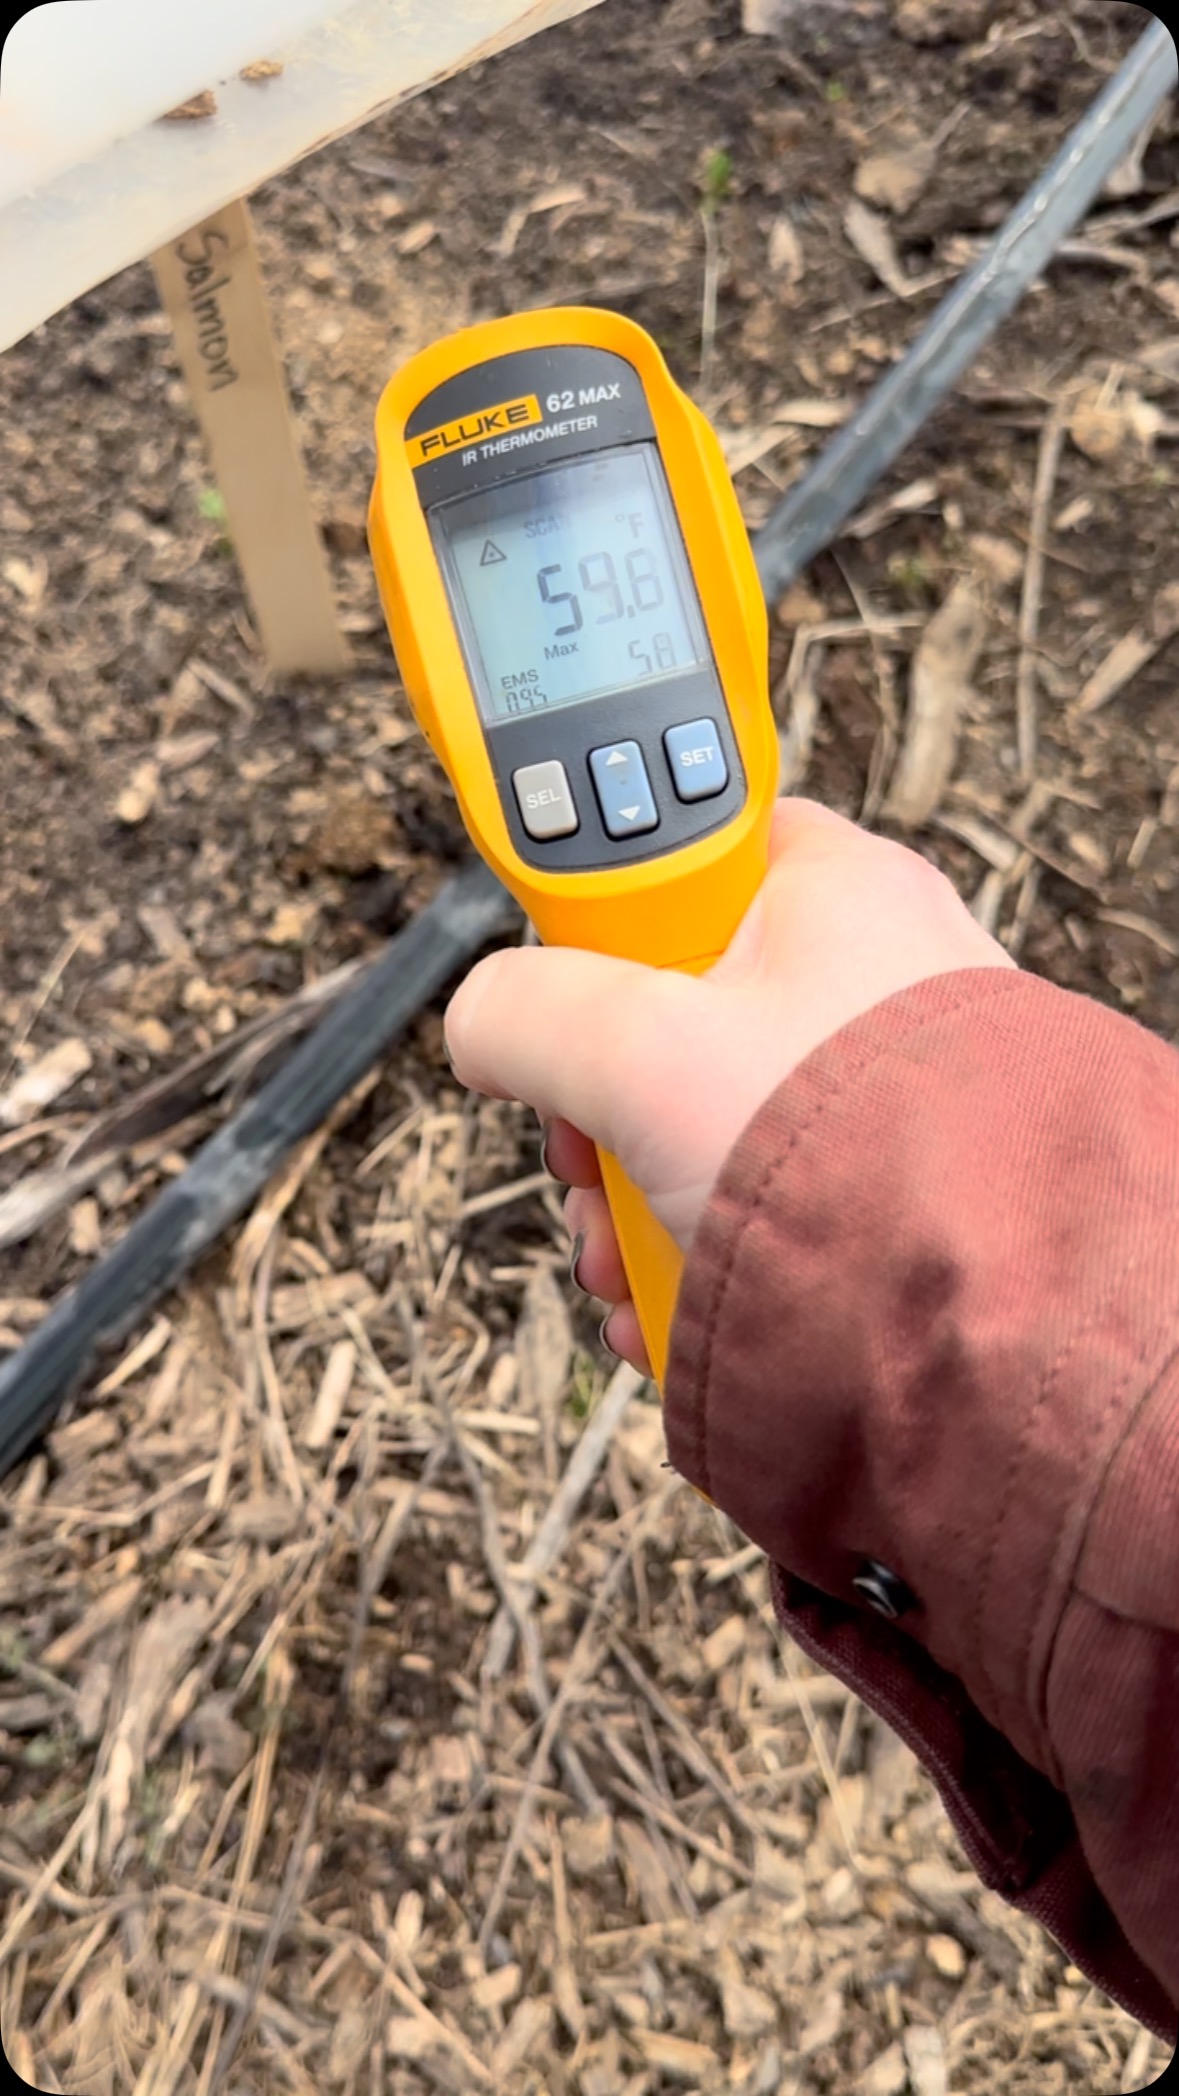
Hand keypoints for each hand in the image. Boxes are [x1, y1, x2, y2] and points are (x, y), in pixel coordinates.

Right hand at [444, 798, 1014, 1371]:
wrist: (977, 1317)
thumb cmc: (846, 1149)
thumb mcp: (637, 1051)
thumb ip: (525, 1009)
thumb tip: (482, 1025)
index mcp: (828, 892)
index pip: (687, 852)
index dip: (602, 916)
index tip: (556, 977)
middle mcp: (863, 979)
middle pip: (669, 1011)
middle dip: (597, 1108)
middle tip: (583, 1156)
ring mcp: (874, 1091)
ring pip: (698, 1120)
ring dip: (629, 1198)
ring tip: (621, 1259)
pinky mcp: (878, 1187)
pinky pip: (749, 1197)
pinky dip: (690, 1251)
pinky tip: (661, 1304)